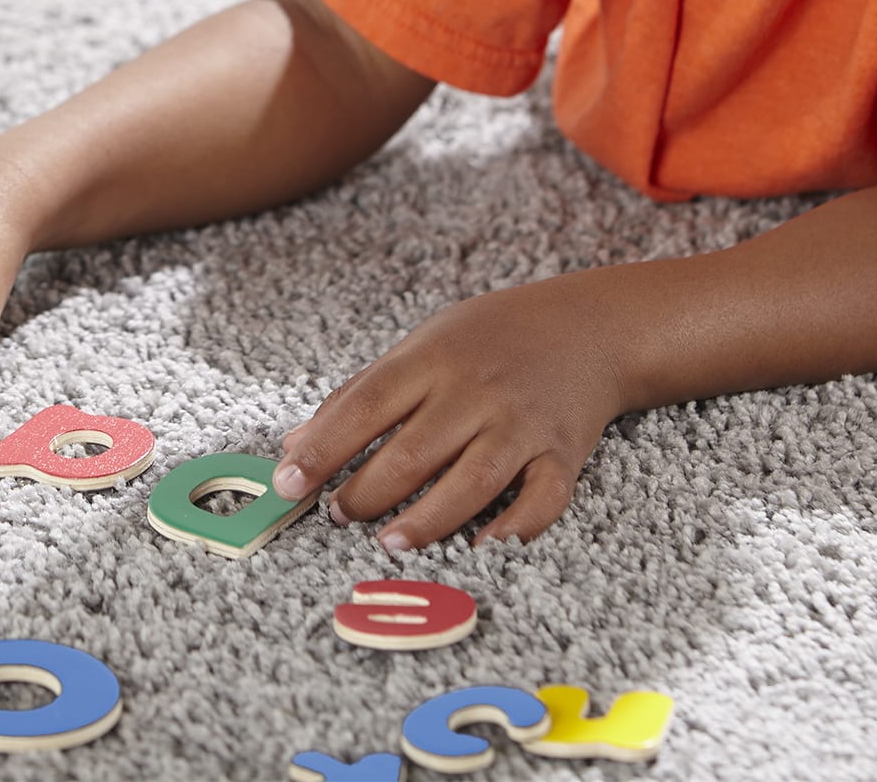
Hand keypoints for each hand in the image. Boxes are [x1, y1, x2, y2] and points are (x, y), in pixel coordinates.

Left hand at [270, 268, 644, 550]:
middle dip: (367, 492)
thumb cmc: (490, 338)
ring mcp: (521, 424)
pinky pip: (540, 499)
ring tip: (389, 543)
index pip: (367, 405)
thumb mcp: (423, 345)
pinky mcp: (563, 454)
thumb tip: (294, 447)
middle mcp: (476, 391)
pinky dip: (513, 529)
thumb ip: (361, 394)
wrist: (589, 325)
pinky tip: (481, 550)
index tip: (287, 481)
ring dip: (426, 519)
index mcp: (432, 359)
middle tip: (335, 516)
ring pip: (471, 482)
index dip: (323, 446)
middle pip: (413, 452)